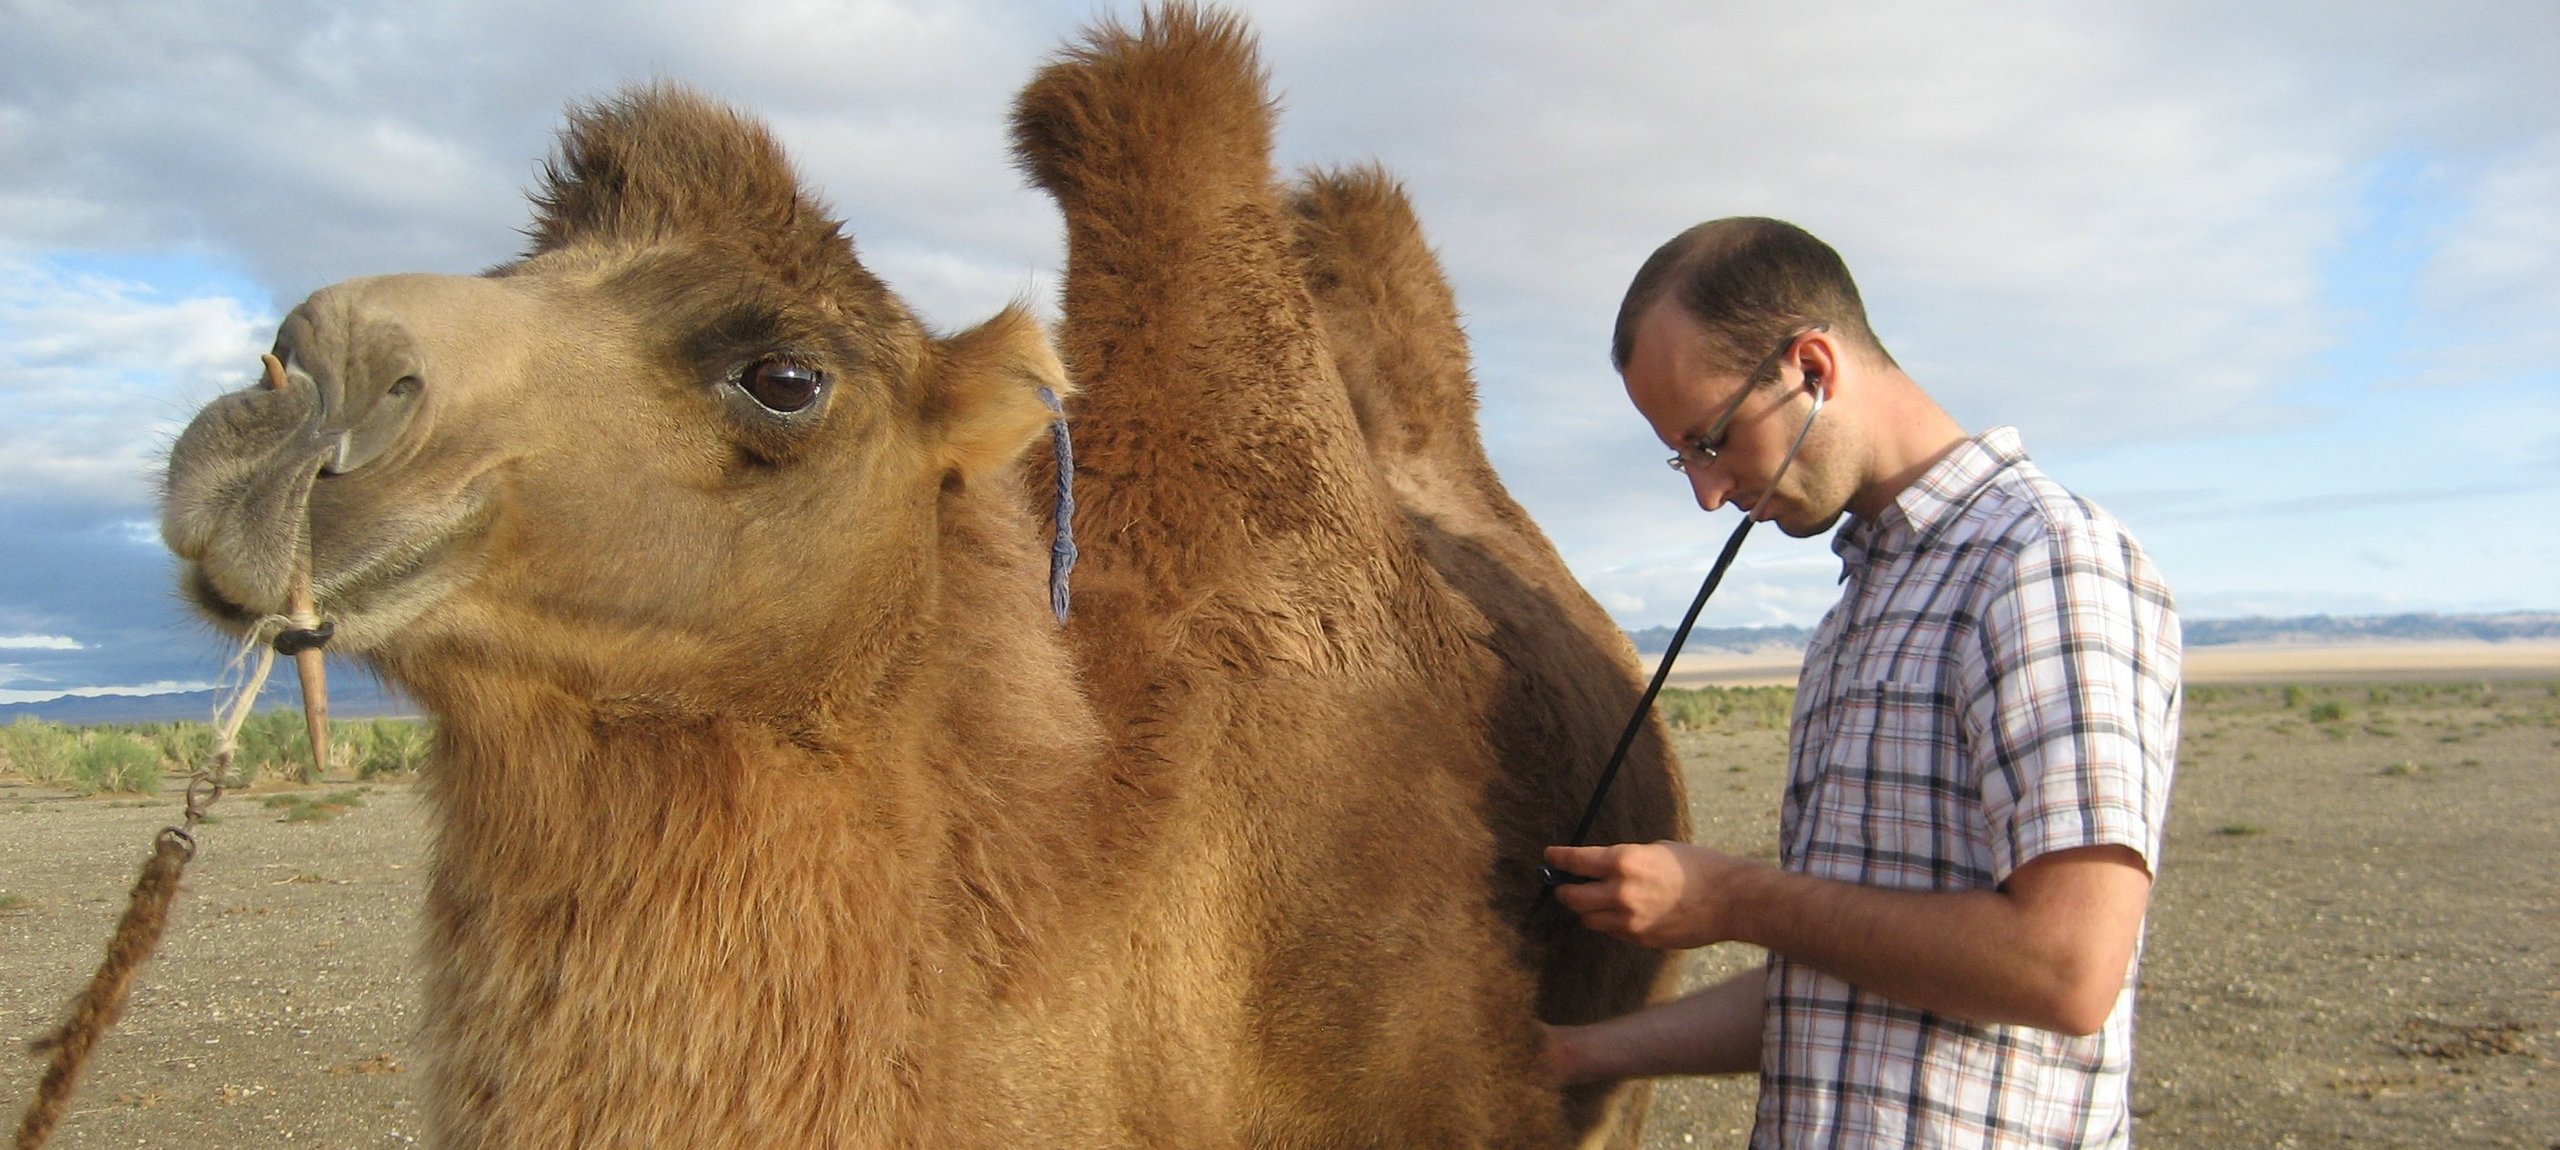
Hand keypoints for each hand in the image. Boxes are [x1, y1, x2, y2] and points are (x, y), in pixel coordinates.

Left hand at [1541, 841, 1757, 949]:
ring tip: (1594, 901)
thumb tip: (1604, 868)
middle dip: (1564, 890)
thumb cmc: (1699, 867)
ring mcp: (1629, 920)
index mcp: (1623, 862)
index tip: (1549, 857)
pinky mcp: (1641, 938)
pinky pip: (1613, 931)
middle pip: (1572, 898)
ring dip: (1587, 910)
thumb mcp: (1656, 850)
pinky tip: (1620, 913)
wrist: (1731, 900)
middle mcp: (1620, 892)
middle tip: (1564, 886)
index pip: (1575, 862)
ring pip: (1589, 919)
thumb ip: (1625, 860)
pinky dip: (1610, 922)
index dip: (1558, 858)